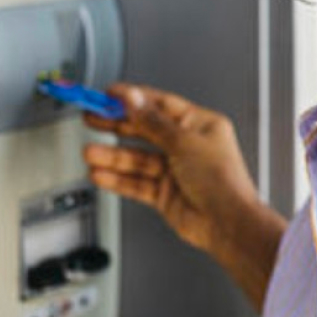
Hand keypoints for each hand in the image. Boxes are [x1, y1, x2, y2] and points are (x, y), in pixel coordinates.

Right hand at [83, 84, 285, 309]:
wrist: (226, 222)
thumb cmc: (222, 179)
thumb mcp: (184, 142)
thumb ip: (153, 122)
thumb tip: (133, 99)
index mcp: (199, 124)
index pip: (160, 104)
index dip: (134, 99)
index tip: (109, 94)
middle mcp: (186, 145)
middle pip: (145, 130)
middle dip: (117, 124)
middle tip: (92, 118)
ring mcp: (174, 170)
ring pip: (137, 159)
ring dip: (112, 155)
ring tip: (90, 152)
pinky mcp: (164, 193)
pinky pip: (136, 182)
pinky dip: (117, 179)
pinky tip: (100, 174)